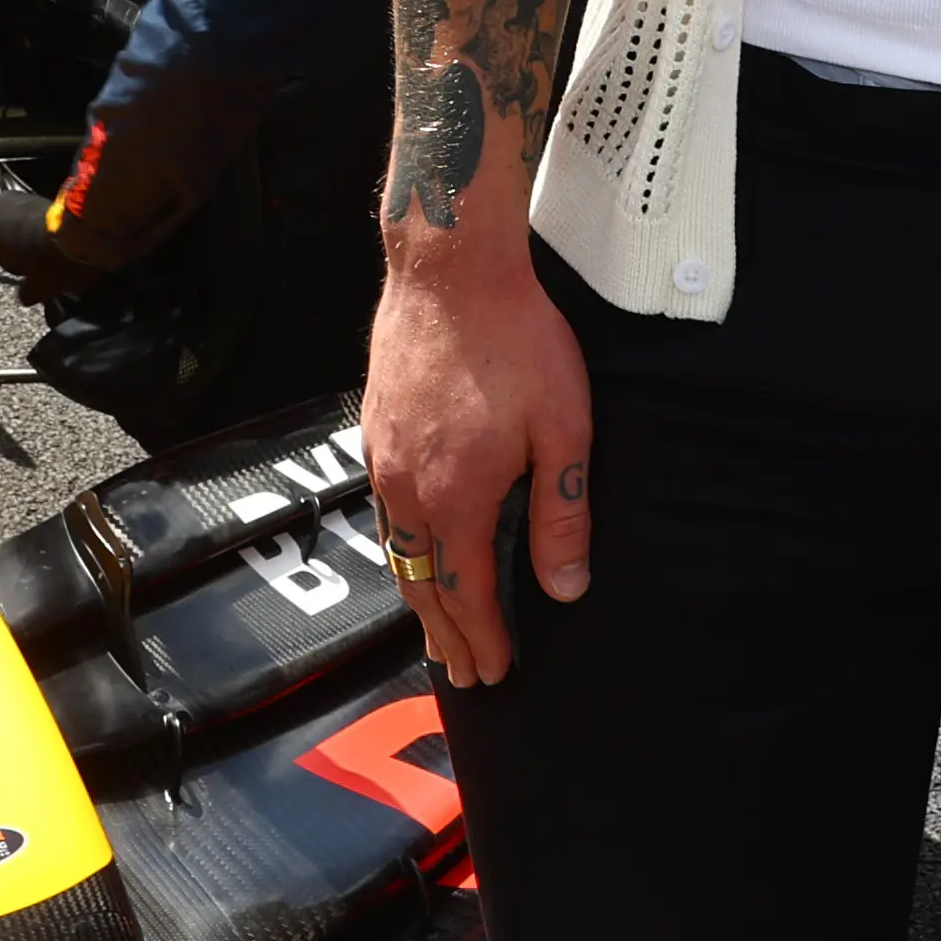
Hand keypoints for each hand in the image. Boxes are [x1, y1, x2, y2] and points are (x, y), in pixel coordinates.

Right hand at [360, 237, 590, 687]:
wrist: (449, 267)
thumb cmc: (516, 339)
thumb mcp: (563, 428)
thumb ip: (561, 514)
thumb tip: (566, 587)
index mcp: (456, 495)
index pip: (464, 592)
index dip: (481, 638)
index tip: (495, 672)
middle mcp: (407, 486)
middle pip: (422, 583)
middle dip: (445, 635)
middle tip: (464, 674)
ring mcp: (383, 458)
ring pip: (397, 549)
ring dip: (420, 596)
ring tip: (438, 630)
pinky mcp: (374, 429)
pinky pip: (385, 511)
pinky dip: (403, 550)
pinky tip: (415, 550)